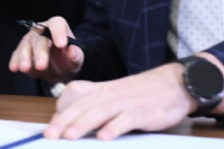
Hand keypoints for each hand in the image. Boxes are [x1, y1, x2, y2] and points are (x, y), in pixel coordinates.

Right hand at [8, 15, 83, 83]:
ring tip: (26, 68)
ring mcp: (29, 40)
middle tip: (42, 65)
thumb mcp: (76, 59)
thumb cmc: (68, 60)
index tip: (61, 45)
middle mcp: (41, 30)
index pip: (57, 24)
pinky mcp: (20, 51)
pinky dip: (15, 61)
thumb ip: (75, 54)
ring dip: (25, 57)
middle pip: (39, 37)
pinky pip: (16, 55)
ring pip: (25, 45)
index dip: (58, 32)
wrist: (58, 71)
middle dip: (40, 52)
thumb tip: (71, 51)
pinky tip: (15, 68)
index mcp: (57, 27)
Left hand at [45, 52, 223, 139]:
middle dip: (64, 121)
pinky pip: (126, 119)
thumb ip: (97, 103)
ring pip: (100, 111)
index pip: (77, 98)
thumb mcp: (117, 94)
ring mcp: (127, 102)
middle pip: (83, 105)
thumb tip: (74, 119)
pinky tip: (104, 138)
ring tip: (69, 137)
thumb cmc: (144, 93)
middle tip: (49, 135)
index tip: (48, 128)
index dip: (61, 112)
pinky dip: (114, 128)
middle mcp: (111, 94)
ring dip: (83, 124)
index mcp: (104, 90)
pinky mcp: (143, 112)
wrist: (175, 84)